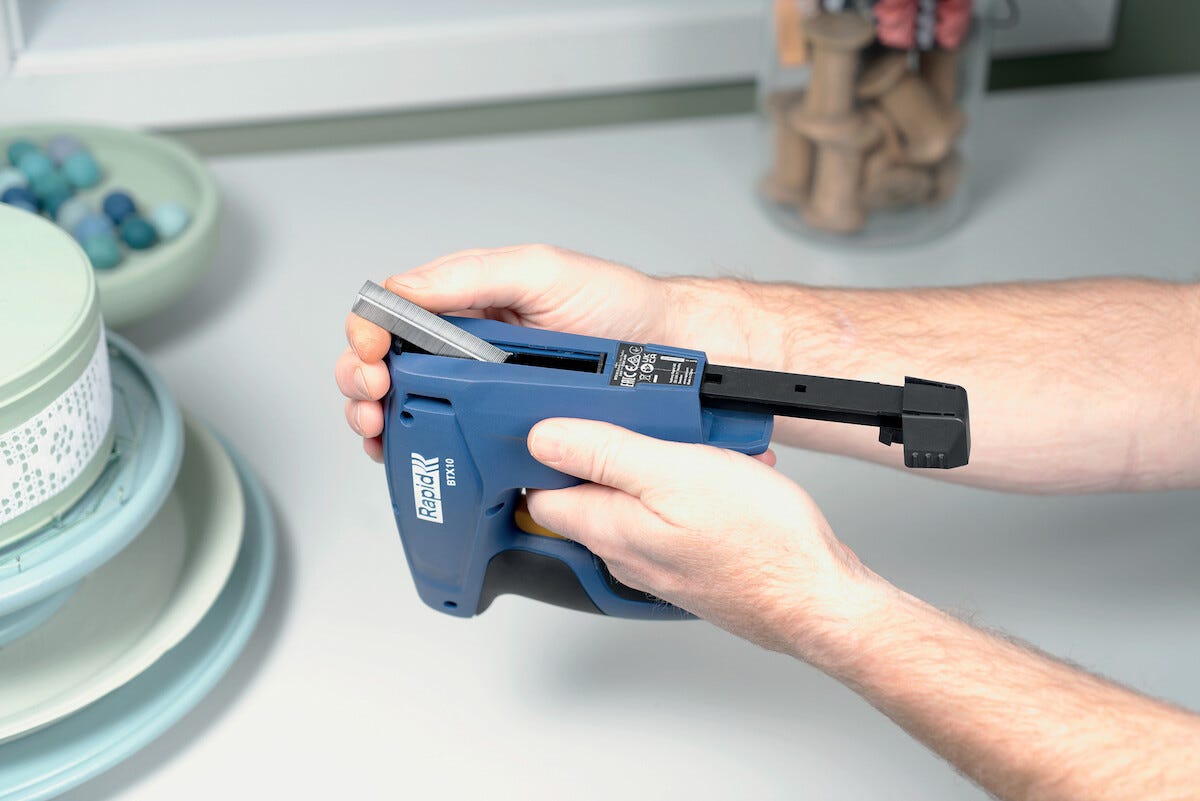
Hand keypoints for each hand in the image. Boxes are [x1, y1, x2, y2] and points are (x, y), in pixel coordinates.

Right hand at [336, 244, 688, 460]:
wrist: (667, 351)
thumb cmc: (616, 306)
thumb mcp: (543, 272)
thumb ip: (473, 276)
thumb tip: (407, 290)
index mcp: (467, 303)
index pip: (393, 316)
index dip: (366, 336)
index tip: (370, 356)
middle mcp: (467, 346)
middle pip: (388, 365)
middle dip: (361, 382)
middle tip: (371, 399)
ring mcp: (482, 390)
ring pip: (409, 408)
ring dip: (381, 420)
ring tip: (381, 430)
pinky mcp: (503, 428)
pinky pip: (452, 443)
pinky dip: (422, 452)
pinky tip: (417, 456)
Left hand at [525, 418, 877, 655]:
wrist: (816, 597)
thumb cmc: (757, 543)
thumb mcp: (673, 473)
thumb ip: (602, 454)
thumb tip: (543, 440)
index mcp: (607, 529)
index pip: (541, 493)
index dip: (546, 452)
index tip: (572, 421)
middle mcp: (625, 552)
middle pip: (594, 490)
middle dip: (621, 449)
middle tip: (660, 429)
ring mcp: (659, 560)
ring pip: (642, 497)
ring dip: (669, 463)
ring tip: (710, 450)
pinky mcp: (692, 561)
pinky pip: (678, 512)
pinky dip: (699, 486)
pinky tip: (732, 473)